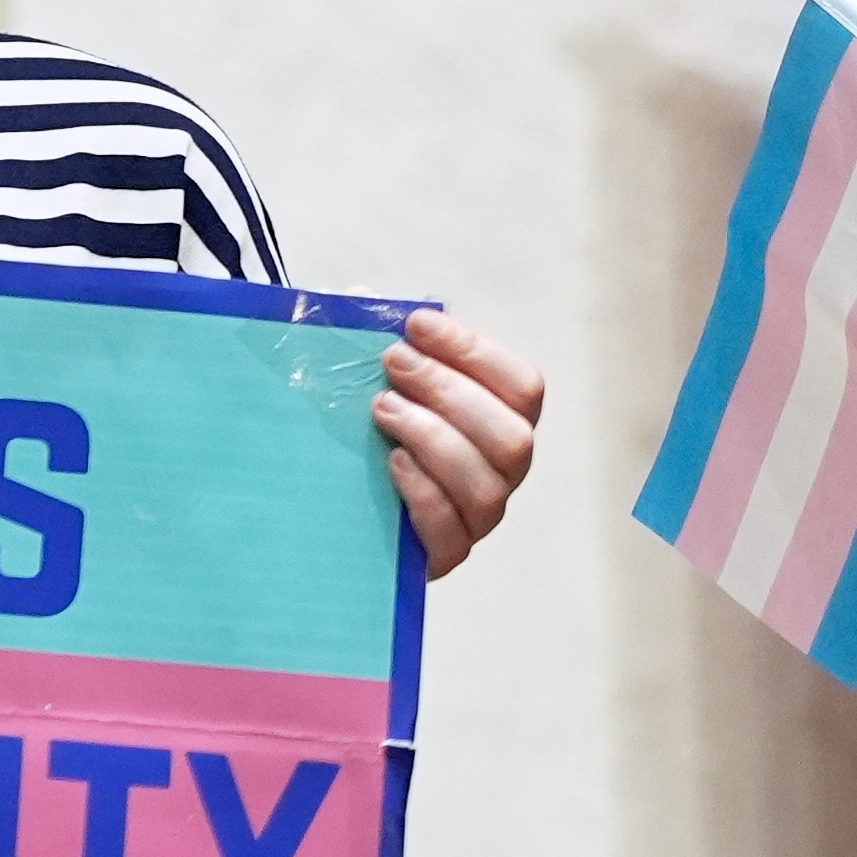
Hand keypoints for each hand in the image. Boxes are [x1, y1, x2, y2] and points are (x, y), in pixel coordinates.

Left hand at [377, 309, 542, 577]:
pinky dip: (423, 490)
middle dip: (451, 391)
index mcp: (502, 422)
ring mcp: (478, 519)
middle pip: (513, 435)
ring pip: (485, 483)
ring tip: (383, 410)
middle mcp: (503, 473)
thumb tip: (363, 300)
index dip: (473, 351)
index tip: (417, 324)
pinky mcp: (444, 555)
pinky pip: (450, 530)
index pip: (522, 386)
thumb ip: (375, 339)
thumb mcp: (374, 380)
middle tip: (393, 364)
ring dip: (434, 437)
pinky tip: (391, 462)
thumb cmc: (368, 431)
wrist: (334, 510)